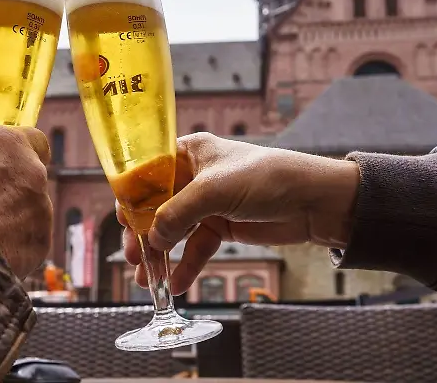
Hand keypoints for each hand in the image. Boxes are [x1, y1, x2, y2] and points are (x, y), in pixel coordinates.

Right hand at [0, 125, 51, 277]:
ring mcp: (41, 208)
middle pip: (31, 176)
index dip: (19, 152)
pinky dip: (17, 244)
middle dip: (13, 186)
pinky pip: (32, 239)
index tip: (5, 162)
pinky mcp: (42, 242)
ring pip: (33, 210)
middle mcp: (31, 171)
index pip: (34, 139)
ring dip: (15, 217)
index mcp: (5, 144)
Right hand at [118, 132, 358, 293]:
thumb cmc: (267, 177)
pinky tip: (178, 284)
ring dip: (161, 256)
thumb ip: (177, 213)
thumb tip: (151, 239)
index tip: (123, 224)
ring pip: (174, 231)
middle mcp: (193, 175)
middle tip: (133, 257)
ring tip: (148, 280)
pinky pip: (196, 248)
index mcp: (188, 152)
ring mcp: (207, 202)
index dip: (131, 198)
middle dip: (143, 234)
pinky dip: (186, 266)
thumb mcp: (214, 190)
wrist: (314, 201)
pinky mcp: (222, 226)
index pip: (147, 172)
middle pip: (156, 206)